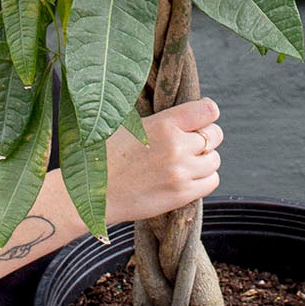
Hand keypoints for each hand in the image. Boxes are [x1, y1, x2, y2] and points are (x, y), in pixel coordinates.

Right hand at [104, 98, 222, 222]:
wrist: (90, 193)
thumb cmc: (104, 155)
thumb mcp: (128, 124)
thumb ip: (160, 118)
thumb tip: (182, 113)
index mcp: (164, 124)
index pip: (208, 110)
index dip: (206, 112)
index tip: (200, 117)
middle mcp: (177, 147)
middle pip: (215, 134)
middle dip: (206, 136)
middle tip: (190, 141)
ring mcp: (181, 173)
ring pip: (215, 159)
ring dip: (205, 159)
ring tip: (185, 161)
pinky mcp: (181, 195)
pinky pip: (212, 181)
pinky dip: (204, 178)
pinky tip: (187, 176)